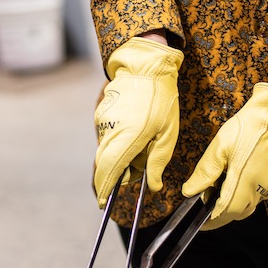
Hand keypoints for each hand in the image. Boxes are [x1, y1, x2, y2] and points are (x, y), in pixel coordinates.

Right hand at [93, 38, 182, 206]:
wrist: (144, 65)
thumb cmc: (161, 99)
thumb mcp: (167, 133)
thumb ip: (157, 162)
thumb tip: (152, 187)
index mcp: (127, 139)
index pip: (109, 172)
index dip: (105, 190)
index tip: (104, 203)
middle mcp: (109, 132)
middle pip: (105, 163)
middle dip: (117, 172)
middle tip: (134, 170)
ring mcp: (101, 121)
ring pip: (106, 149)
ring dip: (119, 154)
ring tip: (141, 140)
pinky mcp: (100, 112)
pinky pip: (106, 134)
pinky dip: (117, 140)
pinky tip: (134, 128)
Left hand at [182, 83, 267, 228]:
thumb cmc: (246, 130)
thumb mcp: (219, 148)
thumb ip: (205, 173)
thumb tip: (189, 192)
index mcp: (243, 182)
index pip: (225, 213)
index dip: (212, 221)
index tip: (201, 224)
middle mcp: (259, 190)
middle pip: (237, 213)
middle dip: (222, 212)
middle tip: (208, 202)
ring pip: (249, 205)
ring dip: (234, 203)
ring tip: (222, 187)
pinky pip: (258, 195)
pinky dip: (245, 194)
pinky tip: (238, 179)